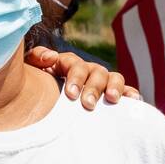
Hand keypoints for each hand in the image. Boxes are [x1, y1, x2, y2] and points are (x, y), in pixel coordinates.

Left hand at [24, 47, 139, 109]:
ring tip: (111, 99)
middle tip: (87, 103)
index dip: (75, 77)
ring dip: (114, 87)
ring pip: (113, 78)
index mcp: (68, 64)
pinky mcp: (112, 94)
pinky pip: (125, 91)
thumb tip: (52, 56)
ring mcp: (101, 82)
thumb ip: (36, 58)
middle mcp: (87, 71)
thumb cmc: (37, 87)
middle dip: (93, 87)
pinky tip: (133, 100)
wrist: (40, 106)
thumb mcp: (31, 71)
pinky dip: (130, 93)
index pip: (74, 64)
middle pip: (96, 72)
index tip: (70, 94)